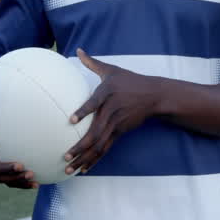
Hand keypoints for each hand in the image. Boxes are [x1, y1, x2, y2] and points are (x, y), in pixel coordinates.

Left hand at [64, 49, 159, 174]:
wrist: (154, 95)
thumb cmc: (129, 80)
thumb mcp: (112, 70)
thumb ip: (92, 62)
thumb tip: (77, 50)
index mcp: (107, 93)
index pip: (94, 103)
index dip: (83, 111)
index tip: (71, 120)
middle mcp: (111, 110)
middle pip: (94, 132)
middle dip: (79, 147)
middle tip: (65, 157)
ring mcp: (116, 123)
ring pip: (99, 144)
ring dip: (85, 158)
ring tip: (70, 169)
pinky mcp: (120, 131)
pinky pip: (106, 148)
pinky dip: (95, 159)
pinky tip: (85, 169)